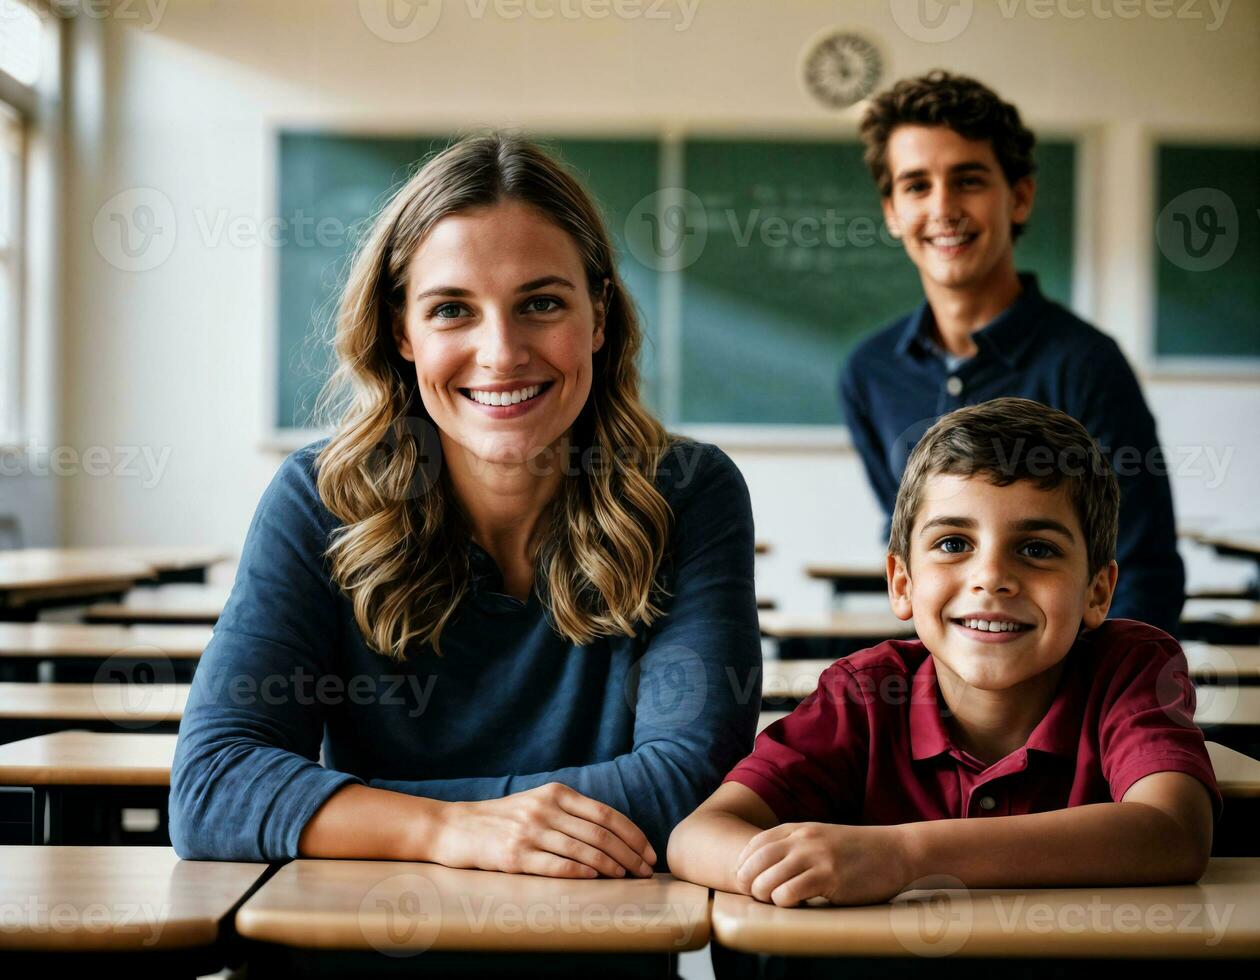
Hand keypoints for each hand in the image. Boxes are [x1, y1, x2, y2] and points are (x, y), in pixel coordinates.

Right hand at [429, 782, 656, 878]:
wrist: (455, 827)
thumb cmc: (502, 819)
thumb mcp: (537, 803)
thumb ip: (570, 812)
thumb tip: (612, 833)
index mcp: (556, 793)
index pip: (606, 814)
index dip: (632, 834)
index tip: (649, 851)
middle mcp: (545, 809)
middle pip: (600, 833)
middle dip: (629, 854)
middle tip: (646, 870)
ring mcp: (530, 832)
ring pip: (584, 850)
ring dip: (612, 866)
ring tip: (628, 878)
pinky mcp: (515, 855)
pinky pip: (557, 865)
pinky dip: (581, 872)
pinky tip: (596, 879)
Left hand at [735, 822, 910, 906]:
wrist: (897, 852)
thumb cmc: (859, 851)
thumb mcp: (822, 837)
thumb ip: (796, 846)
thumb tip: (767, 868)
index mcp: (799, 829)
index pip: (755, 844)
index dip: (744, 865)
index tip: (746, 881)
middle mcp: (803, 839)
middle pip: (755, 863)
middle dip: (749, 883)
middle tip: (757, 896)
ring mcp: (815, 856)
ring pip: (767, 880)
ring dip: (765, 896)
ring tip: (777, 902)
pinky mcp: (829, 877)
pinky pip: (790, 892)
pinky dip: (785, 902)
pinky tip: (796, 904)